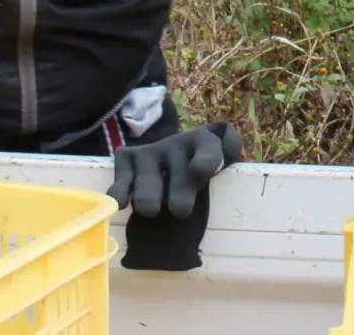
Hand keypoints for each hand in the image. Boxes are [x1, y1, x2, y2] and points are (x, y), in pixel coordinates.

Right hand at [108, 123, 242, 219]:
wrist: (166, 156)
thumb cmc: (197, 169)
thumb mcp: (217, 163)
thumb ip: (228, 164)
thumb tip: (234, 165)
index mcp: (206, 143)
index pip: (210, 149)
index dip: (206, 159)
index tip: (200, 172)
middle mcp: (178, 144)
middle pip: (181, 173)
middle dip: (180, 191)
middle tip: (180, 210)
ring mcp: (151, 150)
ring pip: (150, 178)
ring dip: (149, 195)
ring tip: (151, 209)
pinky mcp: (128, 157)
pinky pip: (123, 175)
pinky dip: (120, 190)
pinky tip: (120, 203)